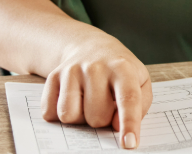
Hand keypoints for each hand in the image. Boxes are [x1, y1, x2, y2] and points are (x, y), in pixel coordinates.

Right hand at [41, 34, 151, 149]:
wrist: (91, 47)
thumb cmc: (120, 71)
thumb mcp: (140, 81)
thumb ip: (139, 105)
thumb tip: (117, 126)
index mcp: (122, 67)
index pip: (127, 98)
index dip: (129, 123)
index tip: (129, 144)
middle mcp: (95, 66)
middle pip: (97, 116)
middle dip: (103, 119)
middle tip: (106, 103)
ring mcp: (71, 70)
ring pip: (70, 116)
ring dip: (80, 118)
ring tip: (89, 102)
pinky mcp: (53, 77)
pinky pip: (50, 113)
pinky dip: (60, 114)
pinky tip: (73, 99)